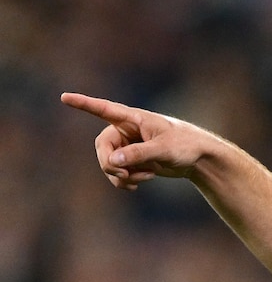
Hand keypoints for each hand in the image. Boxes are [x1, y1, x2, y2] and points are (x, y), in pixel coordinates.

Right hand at [61, 92, 205, 190]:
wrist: (198, 159)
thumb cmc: (186, 145)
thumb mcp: (163, 149)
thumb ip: (139, 153)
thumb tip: (113, 160)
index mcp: (133, 119)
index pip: (104, 109)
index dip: (84, 104)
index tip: (64, 98)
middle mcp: (127, 131)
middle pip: (102, 148)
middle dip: (110, 164)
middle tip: (126, 175)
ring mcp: (128, 146)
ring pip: (108, 163)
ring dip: (121, 175)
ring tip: (145, 177)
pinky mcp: (133, 161)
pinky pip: (117, 173)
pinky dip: (125, 181)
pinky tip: (139, 183)